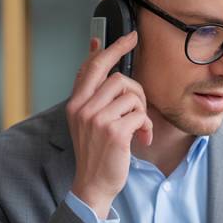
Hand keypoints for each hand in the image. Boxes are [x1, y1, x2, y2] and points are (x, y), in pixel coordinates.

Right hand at [67, 30, 152, 218]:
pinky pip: (140, 115)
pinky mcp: (114, 132)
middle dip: (137, 91)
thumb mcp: (86, 120)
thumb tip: (96, 52)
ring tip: (139, 127)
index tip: (130, 37)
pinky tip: (142, 138)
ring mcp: (97, 120)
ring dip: (142, 111)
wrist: (92, 185)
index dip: (113, 48)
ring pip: (132, 96)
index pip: (93, 66)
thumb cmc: (95, 152)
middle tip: (139, 107)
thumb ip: (94, 93)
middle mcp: (83, 108)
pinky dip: (146, 126)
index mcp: (75, 103)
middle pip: (119, 78)